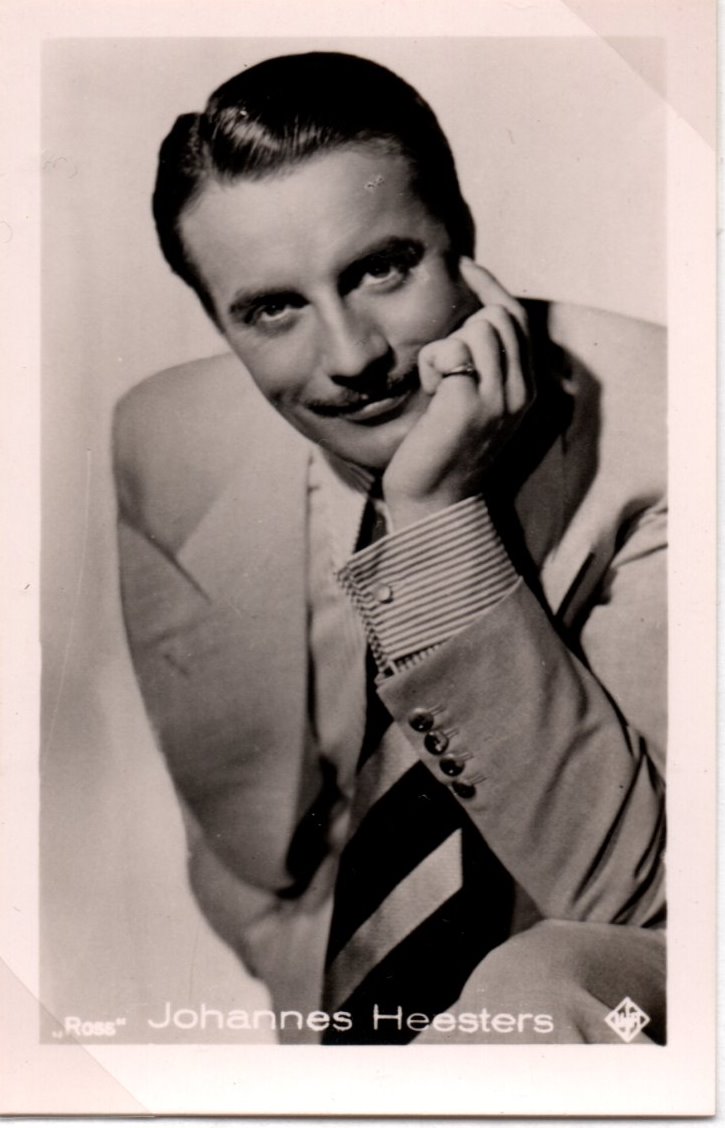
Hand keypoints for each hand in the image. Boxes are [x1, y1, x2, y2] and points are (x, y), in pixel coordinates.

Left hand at [382, 259, 533, 528]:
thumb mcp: (475, 401)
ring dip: (446, 348)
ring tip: (438, 385)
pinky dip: (431, 366)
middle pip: (499, 316)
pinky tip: (430, 394)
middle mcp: (522, 392)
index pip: (517, 319)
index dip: (490, 286)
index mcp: (528, 389)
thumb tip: (474, 314)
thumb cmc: (442, 448)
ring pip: (478, 328)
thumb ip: (485, 363)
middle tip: (444, 369)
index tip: (463, 266)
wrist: (433, 500)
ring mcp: (500, 398)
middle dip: (464, 327)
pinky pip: (449, 350)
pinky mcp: (471, 403)